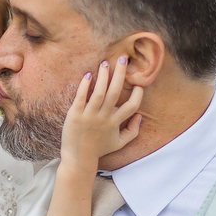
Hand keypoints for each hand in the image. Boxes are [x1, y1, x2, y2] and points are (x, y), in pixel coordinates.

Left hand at [60, 56, 143, 171]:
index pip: (132, 106)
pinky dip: (85, 86)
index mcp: (115, 123)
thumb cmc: (99, 149)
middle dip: (120, 74)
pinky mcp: (75, 115)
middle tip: (123, 58)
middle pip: (115, 93)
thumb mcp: (119, 143)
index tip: (138, 83)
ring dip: (103, 76)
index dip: (137, 94)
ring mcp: (89, 116)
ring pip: (99, 93)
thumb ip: (133, 131)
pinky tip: (88, 74)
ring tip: (105, 62)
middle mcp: (104, 118)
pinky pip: (81, 97)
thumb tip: (140, 116)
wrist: (78, 158)